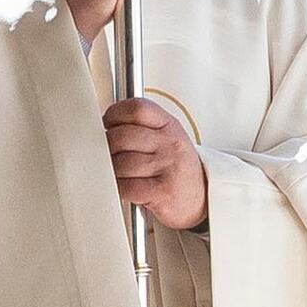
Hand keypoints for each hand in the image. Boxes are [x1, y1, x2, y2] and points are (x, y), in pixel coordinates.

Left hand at [108, 98, 207, 231]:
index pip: (137, 108)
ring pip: (121, 163)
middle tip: (110, 155)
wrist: (202, 198)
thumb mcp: (167, 139)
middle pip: (122, 136)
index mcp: (170, 126)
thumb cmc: (176, 169)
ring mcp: (168, 167)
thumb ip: (141, 128)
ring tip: (120, 174)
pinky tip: (127, 188)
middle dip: (108, 147)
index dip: (114, 115)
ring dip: (113, 172)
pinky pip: (127, 187)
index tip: (108, 125)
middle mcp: (171, 144)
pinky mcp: (163, 192)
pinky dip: (121, 189)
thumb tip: (104, 127)